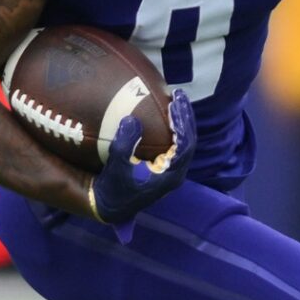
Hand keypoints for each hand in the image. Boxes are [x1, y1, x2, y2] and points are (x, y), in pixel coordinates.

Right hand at [87, 89, 194, 240]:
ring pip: (185, 141)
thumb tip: (131, 119)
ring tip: (176, 100)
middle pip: (190, 140)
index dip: (182, 123)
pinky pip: (176, 144)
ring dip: (182, 120)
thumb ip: (124, 144)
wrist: (109, 205)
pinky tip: (166, 114)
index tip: (174, 105)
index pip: (186, 145)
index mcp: (171, 175)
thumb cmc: (113, 187)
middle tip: (179, 95)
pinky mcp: (164, 167)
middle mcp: (176, 173)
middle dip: (185, 116)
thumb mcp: (116, 165)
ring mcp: (171, 170)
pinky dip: (173, 128)